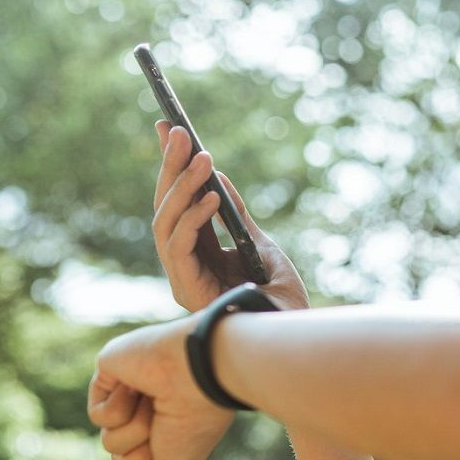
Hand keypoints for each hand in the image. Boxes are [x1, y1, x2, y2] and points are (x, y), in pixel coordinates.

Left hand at [89, 317, 234, 459]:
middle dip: (141, 450)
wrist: (200, 373)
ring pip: (109, 439)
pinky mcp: (110, 368)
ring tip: (154, 401)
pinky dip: (118, 409)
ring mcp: (130, 388)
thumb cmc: (194, 421)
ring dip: (134, 428)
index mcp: (170, 425)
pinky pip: (98, 414)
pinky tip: (138, 386)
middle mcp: (150, 408)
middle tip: (166, 421)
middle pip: (121, 455)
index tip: (176, 443)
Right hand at [152, 120, 308, 311]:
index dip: (168, 165)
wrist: (295, 333)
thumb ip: (233, 213)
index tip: (166, 126)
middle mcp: (183, 264)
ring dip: (183, 188)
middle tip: (178, 132)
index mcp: (197, 252)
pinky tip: (212, 197)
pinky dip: (193, 219)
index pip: (175, 201)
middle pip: (165, 208)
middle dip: (169, 167)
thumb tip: (216, 173)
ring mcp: (181, 279)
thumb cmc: (280, 296)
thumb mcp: (258, 242)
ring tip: (203, 158)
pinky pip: (179, 248)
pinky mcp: (188, 291)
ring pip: (165, 225)